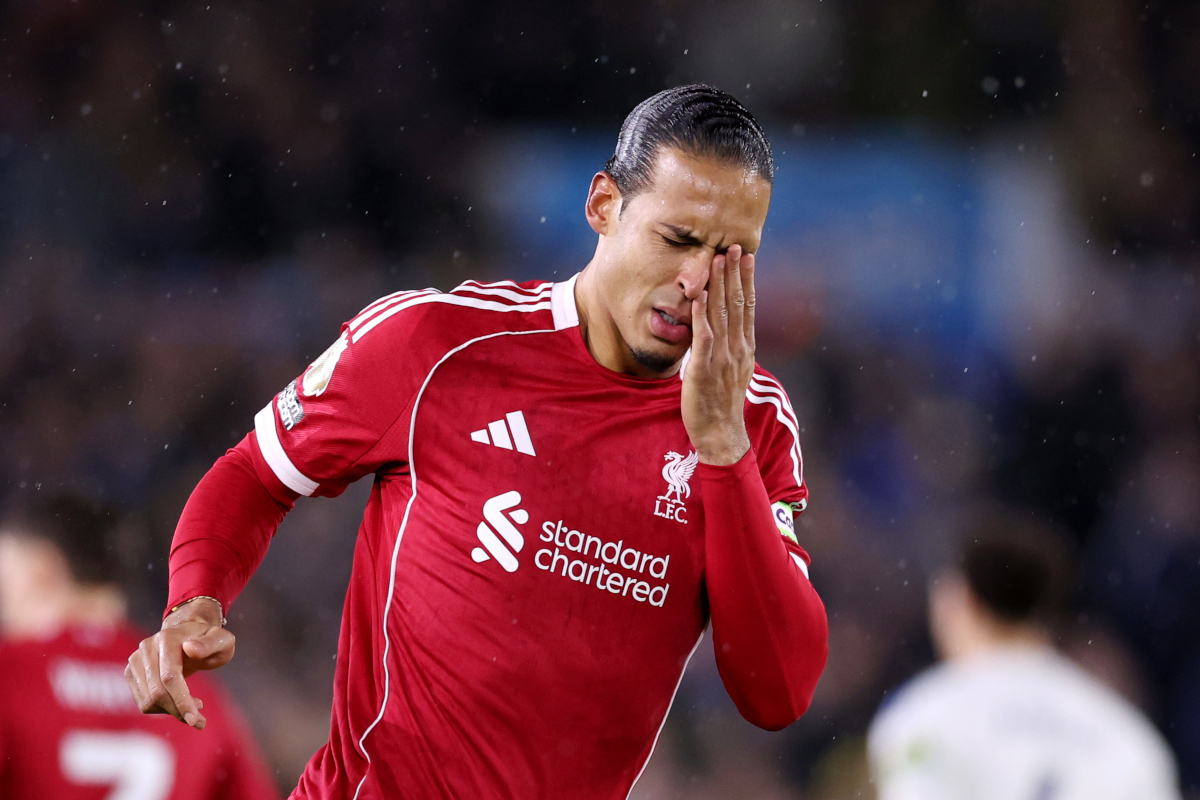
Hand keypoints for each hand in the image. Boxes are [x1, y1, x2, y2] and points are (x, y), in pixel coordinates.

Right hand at [125, 597, 235, 728]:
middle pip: (157, 692)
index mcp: (168, 638)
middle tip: (200, 720)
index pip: (169, 676)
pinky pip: (144, 702)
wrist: (190, 635)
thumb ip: (210, 644)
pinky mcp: (132, 673)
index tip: (194, 719)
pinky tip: (180, 702)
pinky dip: (163, 709)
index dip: (181, 700)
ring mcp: (136, 660)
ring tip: (195, 707)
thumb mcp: (222, 639)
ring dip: (172, 712)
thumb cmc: (209, 639)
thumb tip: (190, 648)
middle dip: (179, 710)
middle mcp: (147, 648)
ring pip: (149, 700)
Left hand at [683, 244, 754, 465]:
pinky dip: (700, 316)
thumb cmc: (723, 402)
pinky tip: (698, 297)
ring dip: (718, 286)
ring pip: (721, 315)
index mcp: (745, 348)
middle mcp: (737, 349)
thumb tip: (729, 326)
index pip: (747, 306)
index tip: (747, 256)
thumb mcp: (734, 370)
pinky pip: (703, 338)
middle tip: (734, 246)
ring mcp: (721, 359)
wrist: (721, 433)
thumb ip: (732, 346)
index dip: (747, 280)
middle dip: (735, 273)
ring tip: (717, 260)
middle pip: (737, 304)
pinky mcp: (702, 370)